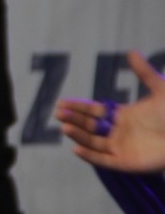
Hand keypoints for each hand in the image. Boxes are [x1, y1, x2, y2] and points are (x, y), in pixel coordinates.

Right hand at [57, 51, 164, 173]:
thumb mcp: (160, 89)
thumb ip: (144, 72)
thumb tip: (130, 51)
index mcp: (123, 116)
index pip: (94, 111)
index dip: (78, 107)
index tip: (61, 102)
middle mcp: (118, 132)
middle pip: (89, 126)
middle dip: (74, 119)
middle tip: (58, 113)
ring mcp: (120, 148)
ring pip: (92, 142)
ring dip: (78, 135)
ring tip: (65, 127)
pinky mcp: (125, 162)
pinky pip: (103, 160)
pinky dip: (89, 156)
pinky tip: (76, 149)